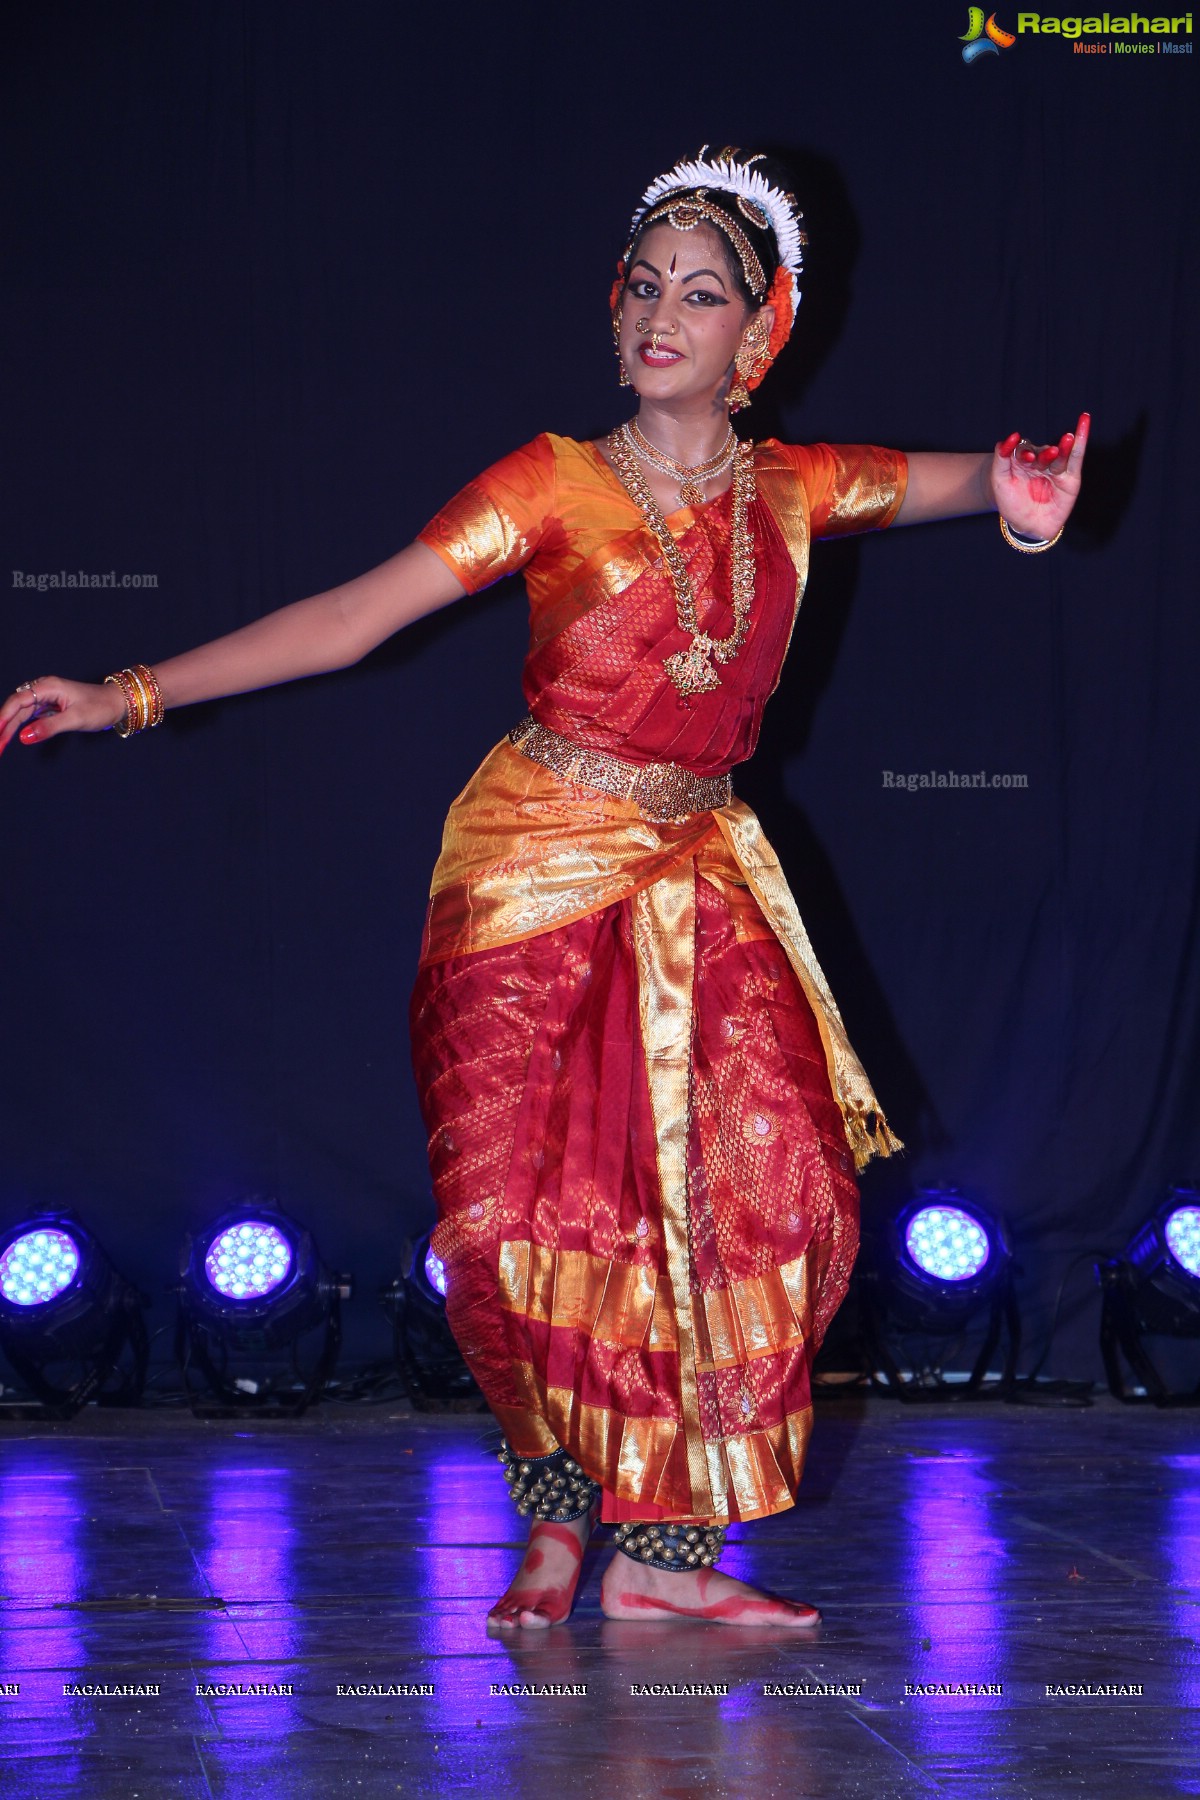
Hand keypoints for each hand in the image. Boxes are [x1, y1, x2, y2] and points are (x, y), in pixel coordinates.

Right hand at [0, 676, 125, 756]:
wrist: (118, 703)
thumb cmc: (100, 707)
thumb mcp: (75, 719)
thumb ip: (48, 728)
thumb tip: (23, 737)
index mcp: (48, 687)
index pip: (18, 701)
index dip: (3, 717)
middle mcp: (43, 689)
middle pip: (16, 707)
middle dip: (3, 726)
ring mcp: (46, 697)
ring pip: (21, 713)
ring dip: (9, 728)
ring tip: (0, 745)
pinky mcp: (50, 706)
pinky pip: (29, 715)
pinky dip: (20, 727)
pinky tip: (12, 736)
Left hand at [991, 412, 1089, 539]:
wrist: (1027, 526)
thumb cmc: (1011, 504)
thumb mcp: (1000, 481)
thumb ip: (1001, 459)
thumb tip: (1006, 440)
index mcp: (1022, 461)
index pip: (1023, 451)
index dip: (1025, 453)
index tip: (1026, 457)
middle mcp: (1040, 463)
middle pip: (1043, 454)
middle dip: (1045, 454)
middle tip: (1049, 454)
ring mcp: (1055, 469)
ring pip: (1061, 455)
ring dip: (1065, 446)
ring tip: (1068, 439)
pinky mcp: (1071, 477)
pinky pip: (1077, 457)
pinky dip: (1081, 440)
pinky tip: (1084, 423)